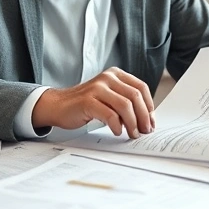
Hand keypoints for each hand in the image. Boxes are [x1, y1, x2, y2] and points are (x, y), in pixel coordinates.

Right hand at [32, 67, 155, 138]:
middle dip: (143, 117)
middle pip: (135, 96)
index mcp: (116, 74)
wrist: (58, 105)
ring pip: (125, 105)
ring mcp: (97, 88)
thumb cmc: (86, 105)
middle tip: (145, 131)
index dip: (149, 106)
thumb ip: (125, 103)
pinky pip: (110, 114)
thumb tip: (146, 120)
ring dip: (132, 123)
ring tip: (132, 134)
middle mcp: (108, 77)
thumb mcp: (109, 98)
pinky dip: (117, 125)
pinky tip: (118, 132)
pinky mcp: (88, 101)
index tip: (151, 122)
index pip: (141, 88)